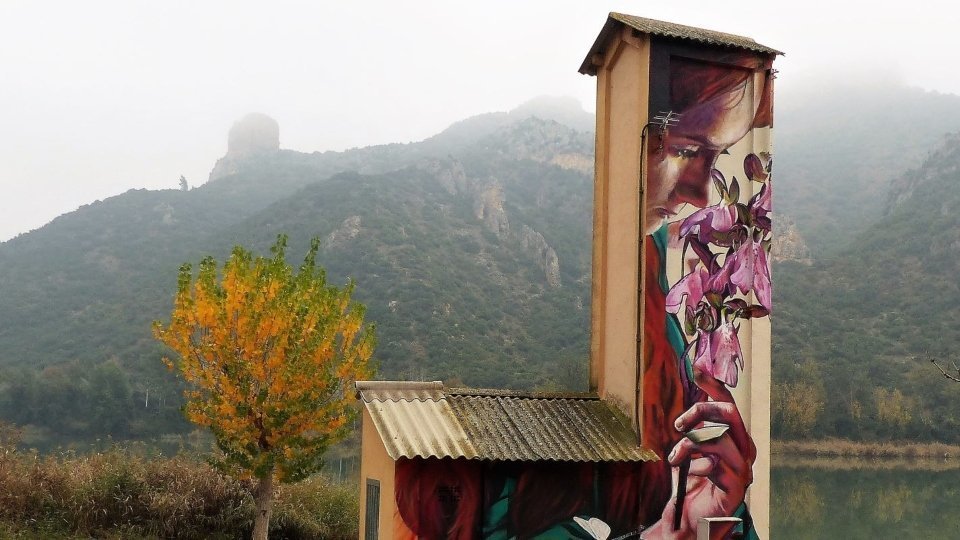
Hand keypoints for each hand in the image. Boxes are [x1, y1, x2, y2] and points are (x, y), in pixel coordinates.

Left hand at [642, 369, 755, 538]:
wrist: (690, 518)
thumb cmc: (691, 483)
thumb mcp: (689, 447)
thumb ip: (694, 424)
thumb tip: (690, 392)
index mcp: (735, 438)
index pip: (728, 403)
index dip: (714, 385)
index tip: (697, 369)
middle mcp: (745, 450)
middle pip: (729, 413)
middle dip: (701, 411)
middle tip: (679, 424)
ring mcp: (744, 468)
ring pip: (717, 437)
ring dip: (688, 445)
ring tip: (675, 458)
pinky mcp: (736, 486)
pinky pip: (714, 464)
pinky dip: (695, 467)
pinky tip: (690, 475)